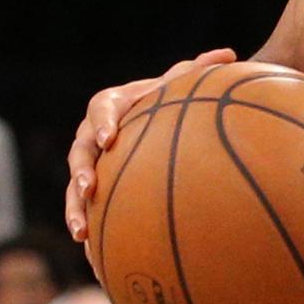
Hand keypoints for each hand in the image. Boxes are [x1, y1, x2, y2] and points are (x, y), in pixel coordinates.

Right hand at [67, 48, 239, 244]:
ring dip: (75, 207)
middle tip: (90, 188)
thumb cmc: (163, 102)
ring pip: (74, 186)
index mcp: (111, 105)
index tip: (109, 137)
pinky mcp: (92, 187)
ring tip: (80, 231)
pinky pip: (84, 208)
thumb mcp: (177, 85)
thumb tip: (229, 53)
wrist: (146, 120)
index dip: (102, 122)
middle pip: (79, 152)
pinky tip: (90, 250)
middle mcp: (91, 134)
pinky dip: (85, 225)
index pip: (101, 109)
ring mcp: (88, 162)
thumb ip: (198, 70)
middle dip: (82, 171)